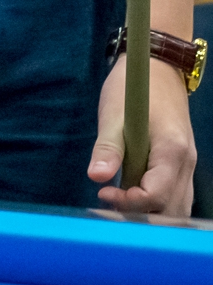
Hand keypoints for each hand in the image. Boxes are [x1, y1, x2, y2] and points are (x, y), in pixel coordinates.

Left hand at [89, 51, 197, 214]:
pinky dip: (158, 203)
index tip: (103, 193)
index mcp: (172, 152)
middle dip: (142, 215)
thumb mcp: (114, 115)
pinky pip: (176, 194)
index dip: (129, 202)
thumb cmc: (134, 89)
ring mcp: (187, 165)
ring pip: (178, 206)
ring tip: (119, 202)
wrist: (158, 70)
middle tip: (109, 206)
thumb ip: (108, 148)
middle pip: (172, 209)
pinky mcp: (181, 164)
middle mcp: (186, 164)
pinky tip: (132, 196)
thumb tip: (96, 177)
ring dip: (151, 213)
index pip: (157, 195)